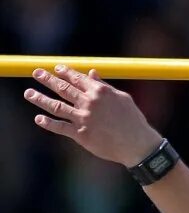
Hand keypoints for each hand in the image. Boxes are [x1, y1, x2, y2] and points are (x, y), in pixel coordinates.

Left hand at [24, 65, 162, 166]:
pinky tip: (38, 119)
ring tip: (29, 93)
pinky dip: (48, 123)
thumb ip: (105, 86)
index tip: (56, 68)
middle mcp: (89, 103)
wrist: (136, 143)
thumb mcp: (122, 98)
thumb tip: (92, 73)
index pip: (78, 78)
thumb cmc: (133, 120)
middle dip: (48, 79)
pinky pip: (60, 127)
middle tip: (36, 73)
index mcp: (100, 92)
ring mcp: (83, 118)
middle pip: (63, 88)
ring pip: (56, 106)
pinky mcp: (80, 134)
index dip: (65, 72)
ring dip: (40, 99)